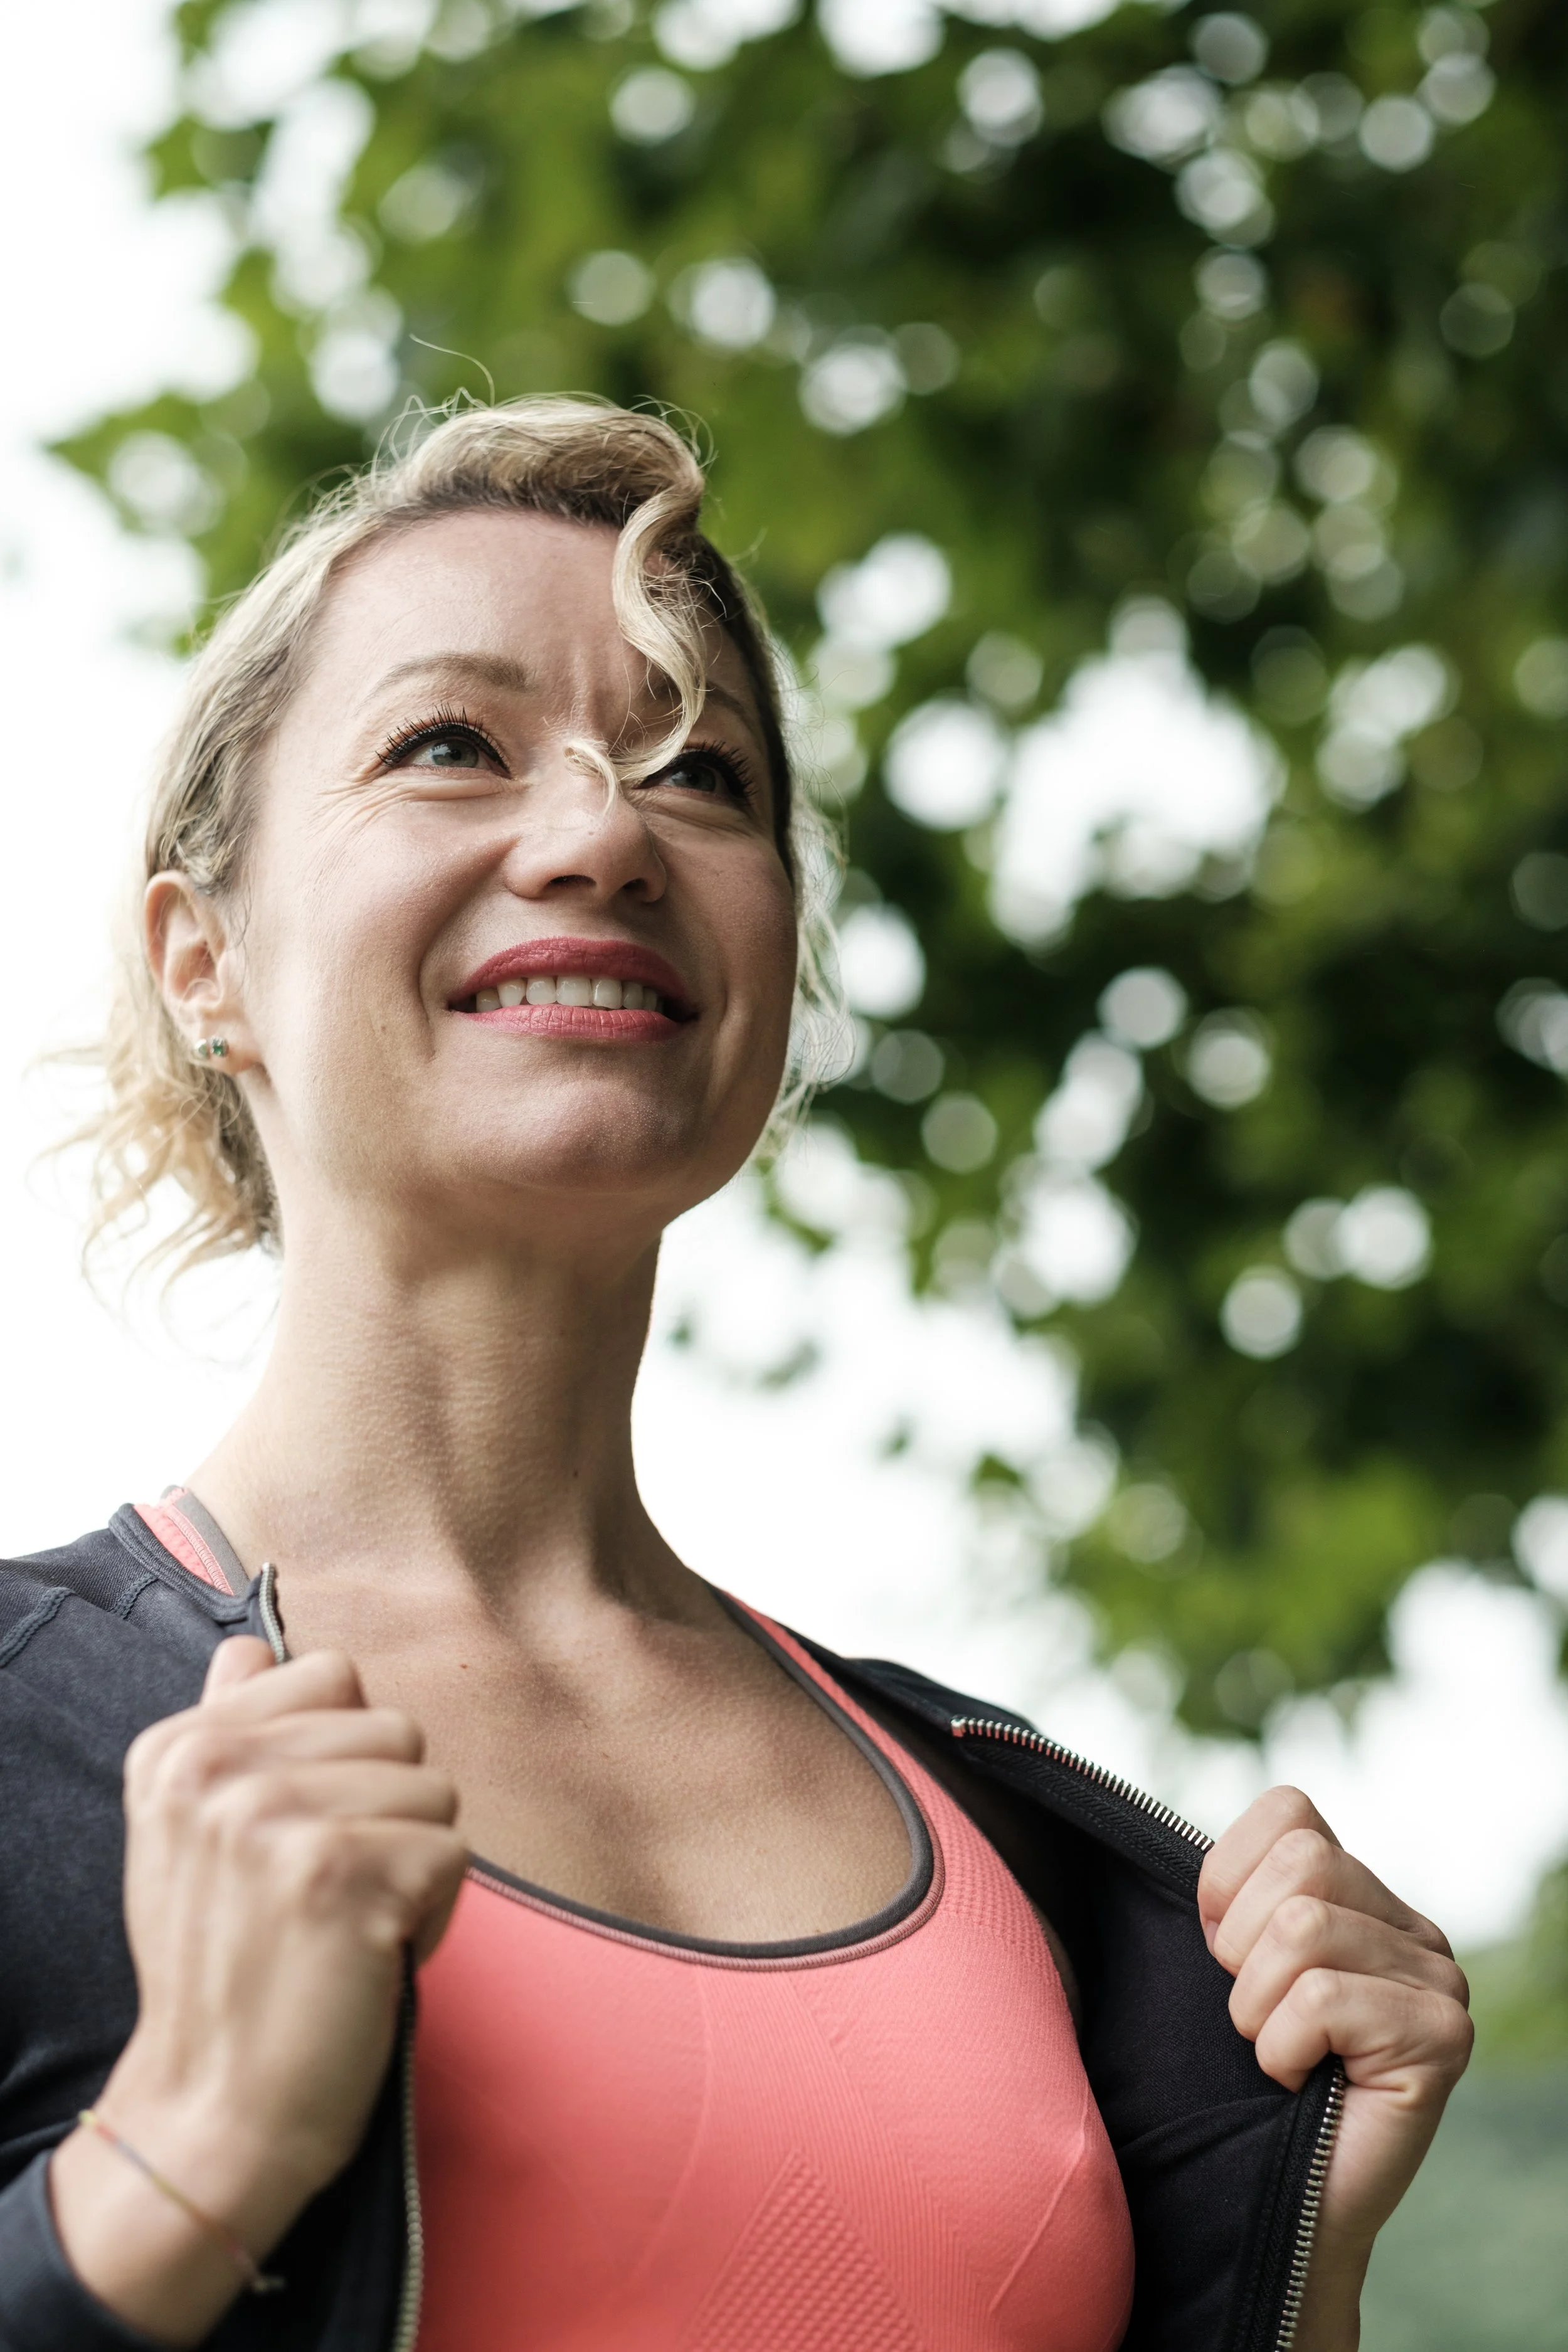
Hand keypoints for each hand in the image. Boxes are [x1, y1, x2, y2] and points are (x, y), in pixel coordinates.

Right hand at [51, 1638, 465, 2346]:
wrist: (212, 2113)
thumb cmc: (226, 1969)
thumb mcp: (191, 1837)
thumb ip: (229, 1731)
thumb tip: (256, 1645)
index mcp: (180, 1747)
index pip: (334, 1675)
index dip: (347, 1758)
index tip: (304, 1834)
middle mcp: (217, 1770)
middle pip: (398, 1730)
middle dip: (390, 1813)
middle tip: (331, 1894)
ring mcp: (276, 1818)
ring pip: (434, 1789)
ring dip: (415, 1864)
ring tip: (351, 1926)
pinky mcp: (341, 1875)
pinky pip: (452, 1852)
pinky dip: (433, 1915)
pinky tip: (373, 1959)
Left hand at [1199, 1787, 1472, 2351]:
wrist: (1275, 2206)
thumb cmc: (1231, 2084)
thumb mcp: (1216, 1964)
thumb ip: (1222, 1894)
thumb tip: (1136, 1832)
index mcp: (1363, 1894)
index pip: (1290, 1810)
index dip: (1227, 1881)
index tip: (1223, 1956)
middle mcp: (1413, 1929)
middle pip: (1301, 1860)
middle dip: (1242, 1947)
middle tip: (1253, 2015)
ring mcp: (1439, 1980)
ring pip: (1305, 1928)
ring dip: (1257, 2006)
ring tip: (1278, 2053)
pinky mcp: (1441, 2037)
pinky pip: (1321, 1999)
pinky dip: (1283, 2048)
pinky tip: (1301, 2084)